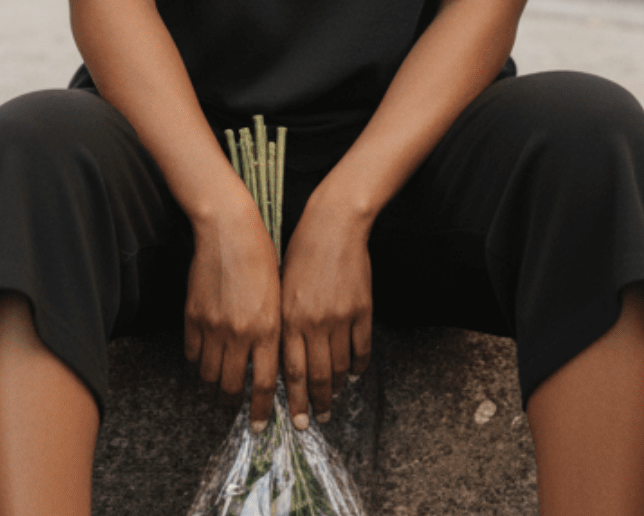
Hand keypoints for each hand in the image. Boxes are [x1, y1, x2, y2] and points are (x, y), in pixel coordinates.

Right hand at [184, 194, 281, 428]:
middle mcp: (241, 333)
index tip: (259, 427)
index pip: (263, 385)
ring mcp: (214, 326)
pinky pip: (192, 353)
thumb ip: (272, 331)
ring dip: (215, 378)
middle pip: (231, 387)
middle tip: (236, 396)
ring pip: (209, 374)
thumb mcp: (278, 296)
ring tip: (221, 372)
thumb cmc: (262, 255)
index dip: (261, 411)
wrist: (229, 228)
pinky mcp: (193, 316)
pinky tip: (206, 349)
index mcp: (268, 328)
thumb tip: (266, 361)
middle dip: (234, 398)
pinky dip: (198, 357)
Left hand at [279, 186, 372, 428]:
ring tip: (333, 398)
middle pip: (316, 376)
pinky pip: (361, 347)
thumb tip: (284, 354)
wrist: (333, 224)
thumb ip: (283, 320)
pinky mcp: (362, 309)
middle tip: (317, 419)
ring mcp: (340, 318)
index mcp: (289, 318)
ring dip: (336, 387)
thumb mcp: (281, 286)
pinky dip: (358, 365)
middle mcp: (314, 323)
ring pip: (340, 366)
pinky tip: (353, 373)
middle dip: (316, 402)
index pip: (291, 371)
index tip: (296, 420)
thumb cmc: (300, 250)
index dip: (294, 400)